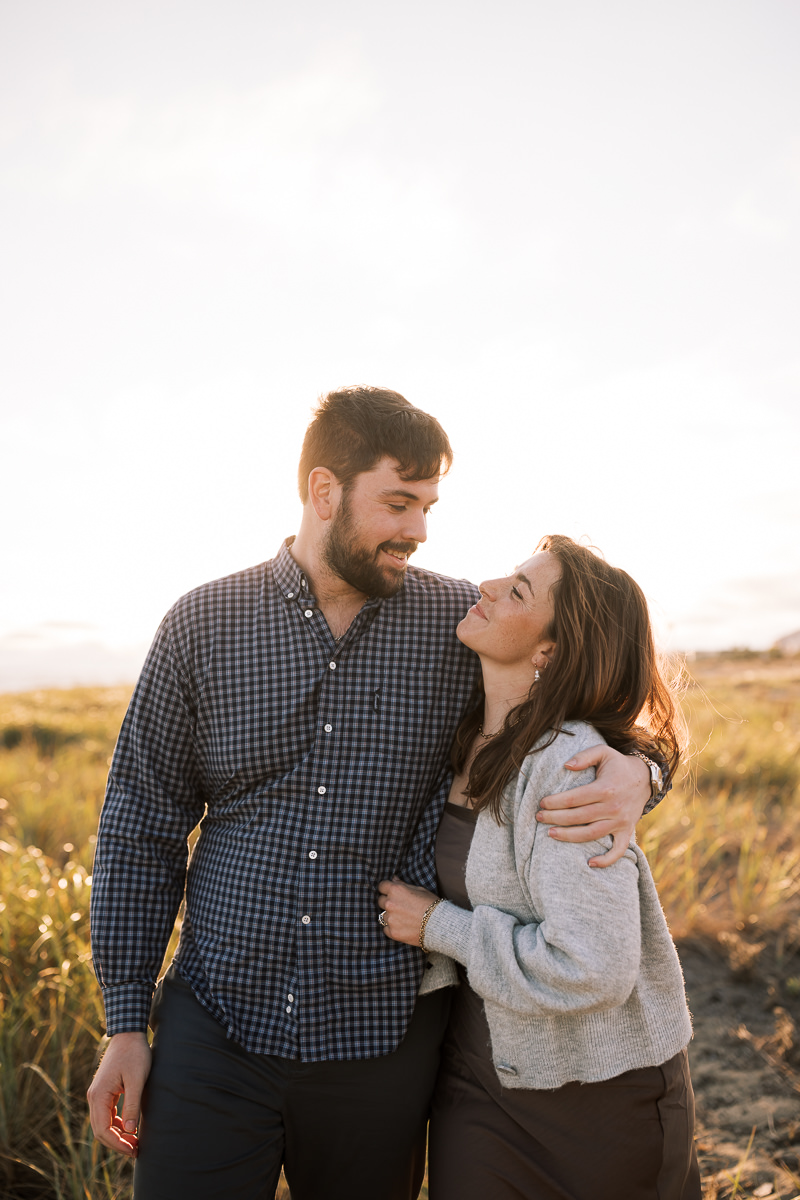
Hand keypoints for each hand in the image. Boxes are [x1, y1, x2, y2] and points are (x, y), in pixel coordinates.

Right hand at [87, 1031, 151, 1157]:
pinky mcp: (104, 1092)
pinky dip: (116, 1125)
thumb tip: (130, 1131)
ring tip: (134, 1143)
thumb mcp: (136, 1079)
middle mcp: (94, 1097)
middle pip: (100, 1130)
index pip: (102, 1130)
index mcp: (98, 1096)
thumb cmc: (135, 1054)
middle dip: (117, 1143)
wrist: (128, 1033)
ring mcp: (97, 1095)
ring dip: (116, 1136)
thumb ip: (132, 1105)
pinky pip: (106, 1115)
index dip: (117, 1144)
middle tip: (136, 1151)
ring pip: (102, 1124)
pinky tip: (129, 1129)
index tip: (133, 1150)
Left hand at [378, 878, 438, 946]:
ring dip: (390, 915)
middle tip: (399, 906)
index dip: (386, 889)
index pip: (381, 886)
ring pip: (383, 915)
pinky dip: (392, 927)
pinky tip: (402, 926)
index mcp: (395, 890)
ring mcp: (390, 918)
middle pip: (380, 900)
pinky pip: (386, 928)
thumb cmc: (431, 904)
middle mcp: (390, 903)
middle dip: (387, 901)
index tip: (389, 892)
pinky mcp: (392, 932)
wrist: (439, 924)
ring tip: (403, 917)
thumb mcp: (419, 889)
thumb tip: (393, 879)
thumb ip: (403, 884)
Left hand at [536, 744, 649, 867]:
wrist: (646, 778)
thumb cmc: (618, 764)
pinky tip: (589, 863)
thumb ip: (584, 756)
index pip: (575, 798)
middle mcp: (613, 807)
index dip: (556, 802)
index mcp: (605, 788)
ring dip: (570, 837)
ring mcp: (621, 821)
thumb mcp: (603, 752)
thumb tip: (566, 765)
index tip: (542, 803)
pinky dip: (606, 860)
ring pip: (592, 834)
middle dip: (556, 818)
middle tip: (539, 817)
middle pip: (579, 817)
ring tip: (550, 834)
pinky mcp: (627, 831)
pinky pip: (618, 850)